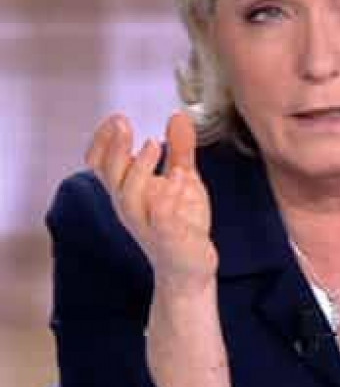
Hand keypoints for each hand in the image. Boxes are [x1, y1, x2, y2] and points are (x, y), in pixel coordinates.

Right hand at [86, 111, 216, 292]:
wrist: (189, 270)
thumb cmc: (180, 224)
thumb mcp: (183, 179)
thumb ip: (180, 149)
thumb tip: (177, 116)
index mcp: (130, 191)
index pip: (102, 164)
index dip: (104, 141)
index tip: (116, 119)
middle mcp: (132, 207)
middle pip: (111, 176)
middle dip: (115, 148)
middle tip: (124, 124)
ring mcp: (149, 224)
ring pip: (129, 197)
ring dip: (139, 168)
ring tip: (152, 144)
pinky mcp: (170, 239)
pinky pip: (162, 220)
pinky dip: (167, 201)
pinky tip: (178, 182)